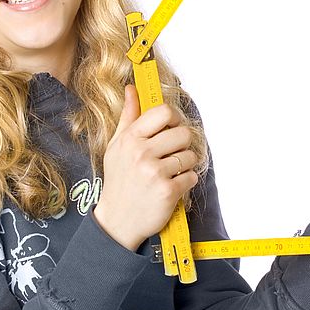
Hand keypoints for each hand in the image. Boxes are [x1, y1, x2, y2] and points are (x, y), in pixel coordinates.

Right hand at [93, 84, 198, 250]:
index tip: (173, 128)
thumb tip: (132, 88)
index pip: (164, 112)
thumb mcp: (117, 147)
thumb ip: (128, 117)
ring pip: (190, 156)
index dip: (175, 118)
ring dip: (186, 165)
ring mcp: (154, 172)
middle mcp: (141, 153)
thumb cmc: (119, 181)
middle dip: (184, 144)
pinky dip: (187, 182)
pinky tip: (173, 186)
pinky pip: (192, 177)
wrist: (117, 221)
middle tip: (175, 154)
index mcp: (130, 138)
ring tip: (172, 172)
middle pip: (183, 133)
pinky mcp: (167, 191)